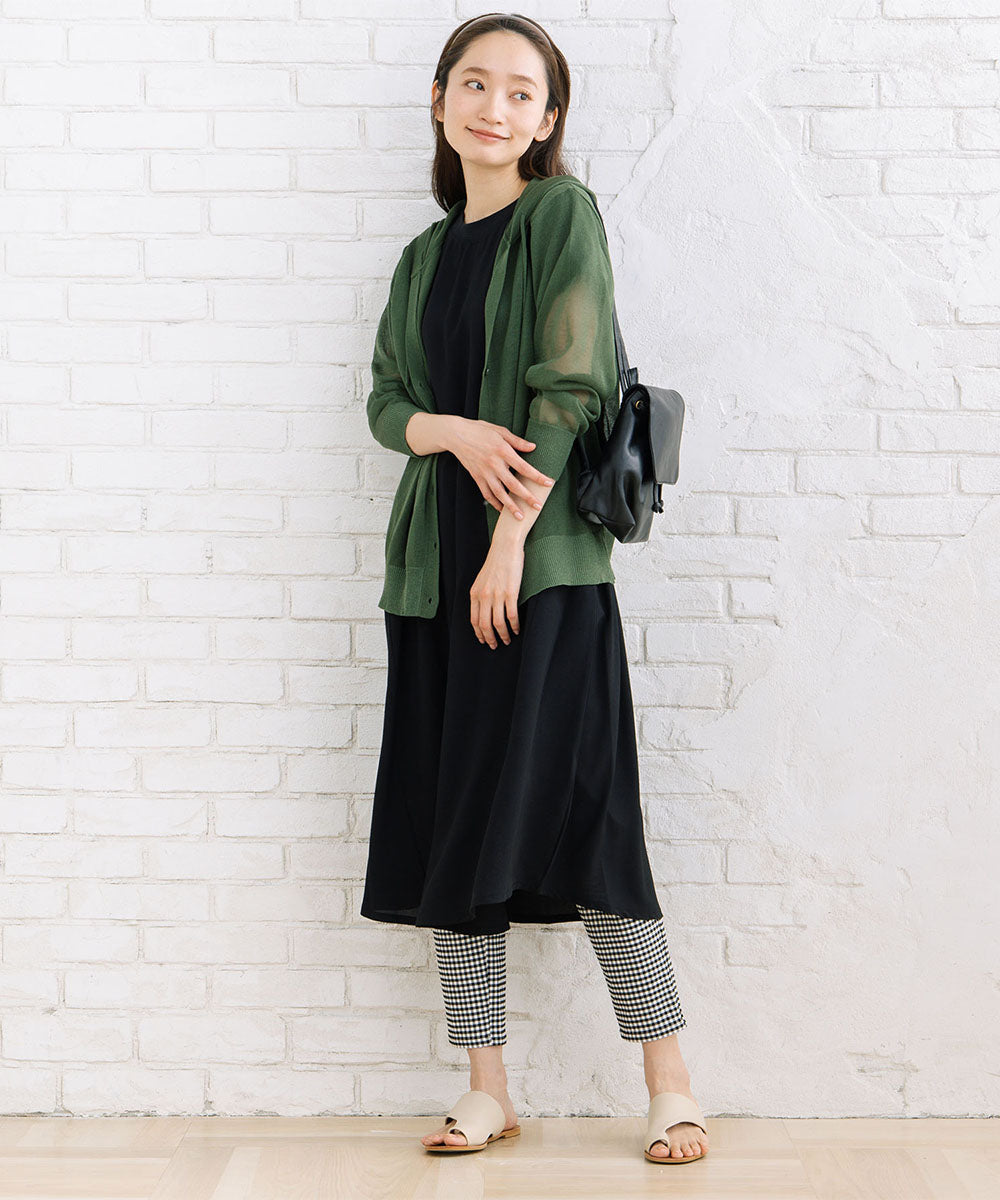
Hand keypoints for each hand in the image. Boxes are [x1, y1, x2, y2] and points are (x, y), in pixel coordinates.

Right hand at [448, 417, 553, 520]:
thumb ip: (517, 441)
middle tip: (538, 506)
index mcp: (502, 451)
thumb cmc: (480, 430)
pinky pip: (486, 493)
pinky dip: (494, 503)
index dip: (537, 476)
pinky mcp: (476, 477)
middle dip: (527, 497)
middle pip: (513, 485)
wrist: (456, 435)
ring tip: (520, 516)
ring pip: (499, 493)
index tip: (548, 483)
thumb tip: (533, 447)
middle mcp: (494, 464)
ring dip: (510, 506)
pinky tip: (502, 510)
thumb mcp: (500, 431)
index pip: (524, 467)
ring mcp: (484, 473)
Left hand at [470, 531, 523, 647]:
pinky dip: (514, 626)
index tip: (483, 640)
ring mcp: (497, 595)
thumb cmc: (496, 562)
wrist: (505, 547)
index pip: (474, 620)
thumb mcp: (482, 579)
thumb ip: (481, 595)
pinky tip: (516, 629)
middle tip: (495, 646)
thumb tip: (484, 610)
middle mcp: (484, 596)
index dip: (478, 633)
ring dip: (503, 635)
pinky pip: (511, 616)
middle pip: (484, 625)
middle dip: (489, 638)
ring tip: (507, 640)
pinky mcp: (510, 593)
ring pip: (498, 623)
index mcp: (475, 593)